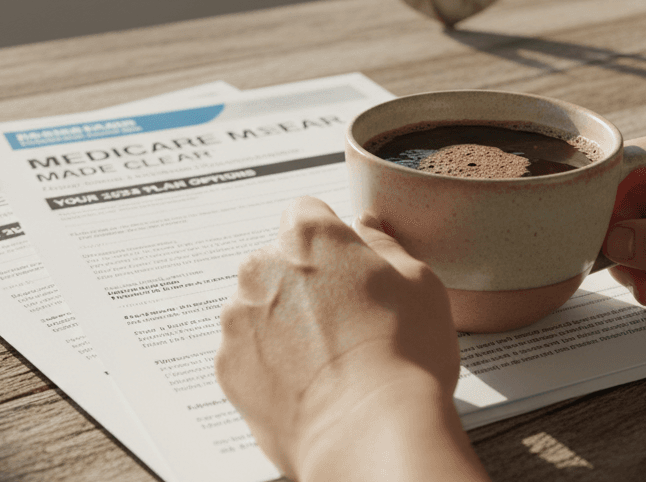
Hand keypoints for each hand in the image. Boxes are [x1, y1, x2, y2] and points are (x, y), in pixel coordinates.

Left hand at [216, 197, 488, 480]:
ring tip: (328, 360)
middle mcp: (262, 267)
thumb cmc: (405, 354)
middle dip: (304, 282)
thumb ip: (383, 243)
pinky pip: (247, 352)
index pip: (307, 212)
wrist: (369, 432)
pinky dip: (268, 362)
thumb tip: (366, 226)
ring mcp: (238, 318)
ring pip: (259, 308)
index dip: (332, 240)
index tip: (349, 267)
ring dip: (283, 322)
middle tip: (346, 320)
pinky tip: (307, 383)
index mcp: (309, 235)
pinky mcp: (227, 365)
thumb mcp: (418, 282)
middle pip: (278, 261)